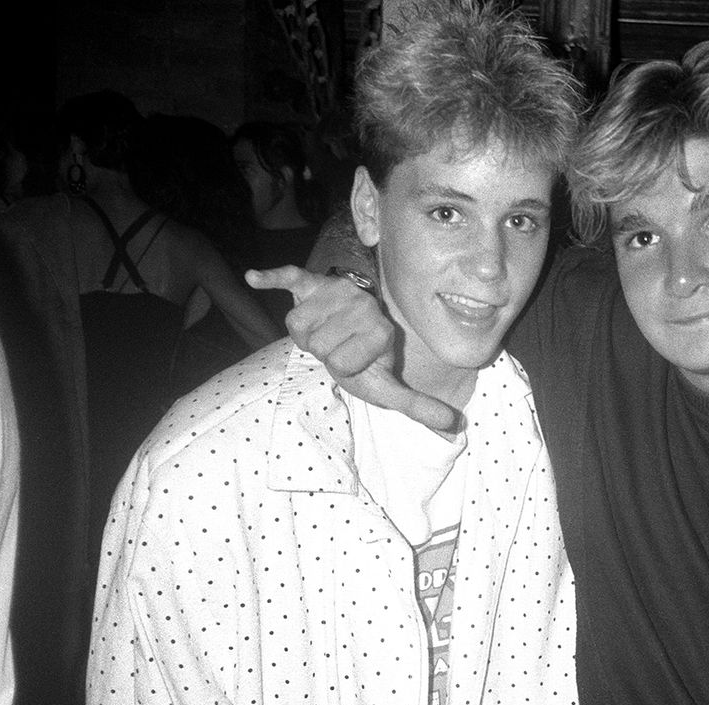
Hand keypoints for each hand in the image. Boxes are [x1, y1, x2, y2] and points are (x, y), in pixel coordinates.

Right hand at [246, 265, 457, 430]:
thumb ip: (416, 405)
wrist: (353, 323)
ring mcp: (336, 294)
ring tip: (324, 329)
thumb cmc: (366, 360)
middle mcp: (362, 308)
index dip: (344, 367)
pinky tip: (254, 277)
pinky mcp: (311, 281)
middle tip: (338, 345)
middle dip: (323, 351)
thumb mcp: (389, 385)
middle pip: (319, 345)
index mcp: (380, 332)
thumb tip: (455, 426)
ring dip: (306, 334)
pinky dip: (271, 277)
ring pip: (298, 324)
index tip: (354, 361)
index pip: (343, 362)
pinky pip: (289, 275)